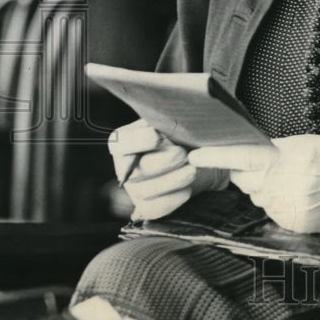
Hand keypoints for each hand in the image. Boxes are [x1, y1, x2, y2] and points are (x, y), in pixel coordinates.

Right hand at [108, 118, 229, 220]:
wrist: (199, 159)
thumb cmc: (184, 134)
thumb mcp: (176, 121)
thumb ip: (171, 117)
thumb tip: (181, 109)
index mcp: (125, 141)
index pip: (120, 142)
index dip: (137, 141)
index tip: (157, 135)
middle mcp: (124, 167)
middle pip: (135, 169)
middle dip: (162, 162)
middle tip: (184, 154)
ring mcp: (134, 189)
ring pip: (145, 190)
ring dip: (172, 180)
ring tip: (192, 170)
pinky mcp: (147, 207)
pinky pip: (155, 209)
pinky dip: (173, 200)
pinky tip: (188, 189)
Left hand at [189, 132, 319, 233]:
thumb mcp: (300, 144)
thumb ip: (270, 151)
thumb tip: (242, 155)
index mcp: (282, 161)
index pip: (240, 158)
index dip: (216, 157)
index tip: (194, 156)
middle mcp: (280, 186)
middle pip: (244, 181)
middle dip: (248, 173)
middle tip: (269, 167)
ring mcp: (285, 208)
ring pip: (257, 198)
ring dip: (265, 189)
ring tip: (293, 181)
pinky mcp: (291, 224)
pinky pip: (271, 213)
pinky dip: (278, 204)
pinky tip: (298, 196)